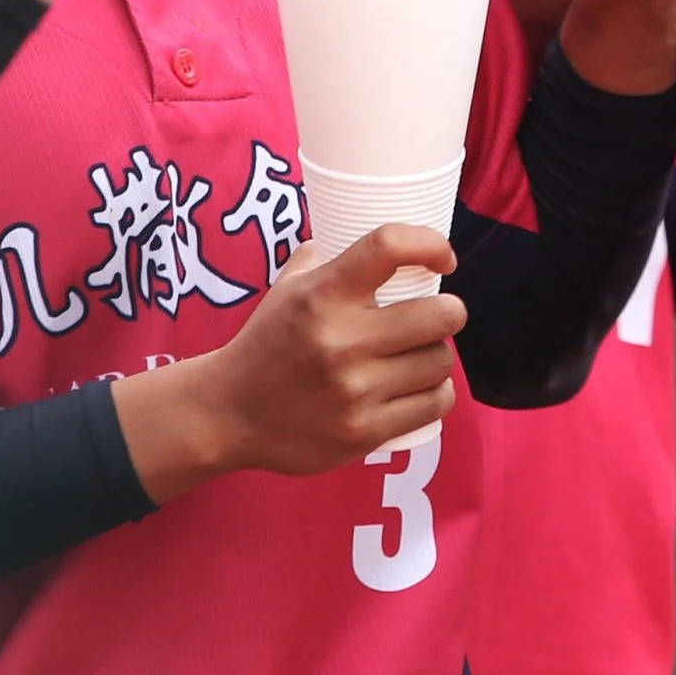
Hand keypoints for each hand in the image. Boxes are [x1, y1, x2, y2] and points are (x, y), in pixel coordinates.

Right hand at [110, 225, 463, 503]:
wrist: (227, 412)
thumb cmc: (268, 341)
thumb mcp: (289, 287)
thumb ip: (331, 258)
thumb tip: (381, 241)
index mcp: (323, 294)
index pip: (389, 245)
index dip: (430, 244)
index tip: (443, 259)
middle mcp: (341, 340)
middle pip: (440, 315)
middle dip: (448, 312)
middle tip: (438, 316)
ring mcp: (354, 391)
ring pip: (440, 362)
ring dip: (437, 356)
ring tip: (420, 355)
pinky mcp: (363, 432)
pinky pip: (433, 405)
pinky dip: (436, 393)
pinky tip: (422, 387)